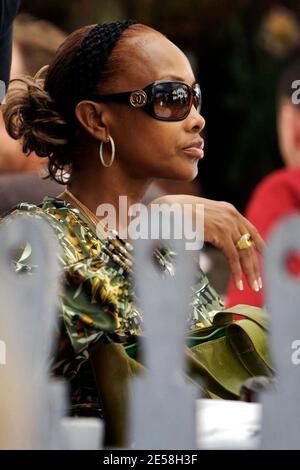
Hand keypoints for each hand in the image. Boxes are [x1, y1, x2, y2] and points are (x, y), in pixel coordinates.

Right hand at [150, 195, 264, 291]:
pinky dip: (237, 271)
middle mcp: (232, 216)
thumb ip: (212, 229)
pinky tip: (239, 283)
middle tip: (259, 282)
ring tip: (253, 287)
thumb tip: (214, 242)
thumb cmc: (180, 214)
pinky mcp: (221, 233)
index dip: (260, 244)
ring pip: (245, 252)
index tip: (265, 257)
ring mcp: (228, 224)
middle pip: (251, 243)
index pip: (251, 229)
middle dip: (256, 264)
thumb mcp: (202, 219)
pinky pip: (234, 256)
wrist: (169, 208)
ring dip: (250, 271)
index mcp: (229, 211)